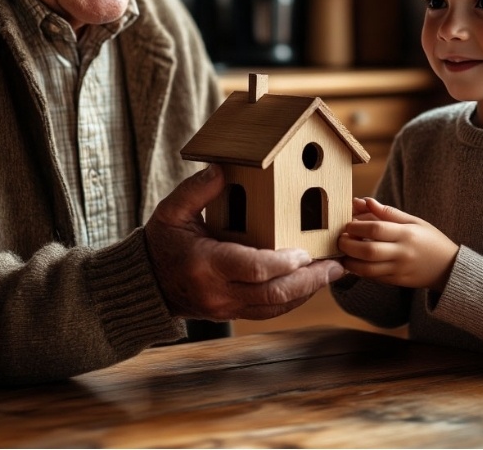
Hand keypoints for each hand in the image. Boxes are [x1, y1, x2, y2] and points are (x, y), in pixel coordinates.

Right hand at [144, 165, 344, 319]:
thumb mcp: (171, 211)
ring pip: (275, 307)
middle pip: (272, 294)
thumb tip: (221, 170)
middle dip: (308, 281)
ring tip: (333, 272)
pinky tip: (310, 282)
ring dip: (307, 291)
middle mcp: (219, 292)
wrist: (146, 283)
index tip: (306, 251)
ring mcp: (226, 307)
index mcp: (206, 264)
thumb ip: (196, 191)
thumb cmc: (161, 242)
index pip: (253, 268)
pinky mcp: (233, 312)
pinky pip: (269, 311)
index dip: (283, 262)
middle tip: (336, 265)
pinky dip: (292, 298)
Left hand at [338, 197, 457, 291]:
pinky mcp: (397, 282)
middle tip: (340, 239)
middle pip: (368, 251)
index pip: (376, 229)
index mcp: (406, 234)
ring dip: (350, 262)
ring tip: (342, 254)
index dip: (357, 226)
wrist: (449, 269)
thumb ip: (389, 213)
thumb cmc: (430, 240)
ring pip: (368, 269)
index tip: (347, 224)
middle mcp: (402, 253)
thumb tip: (366, 201)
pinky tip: (353, 263)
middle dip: (349, 245)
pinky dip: (360, 271)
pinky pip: (374, 278)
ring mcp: (399, 270)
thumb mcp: (414, 221)